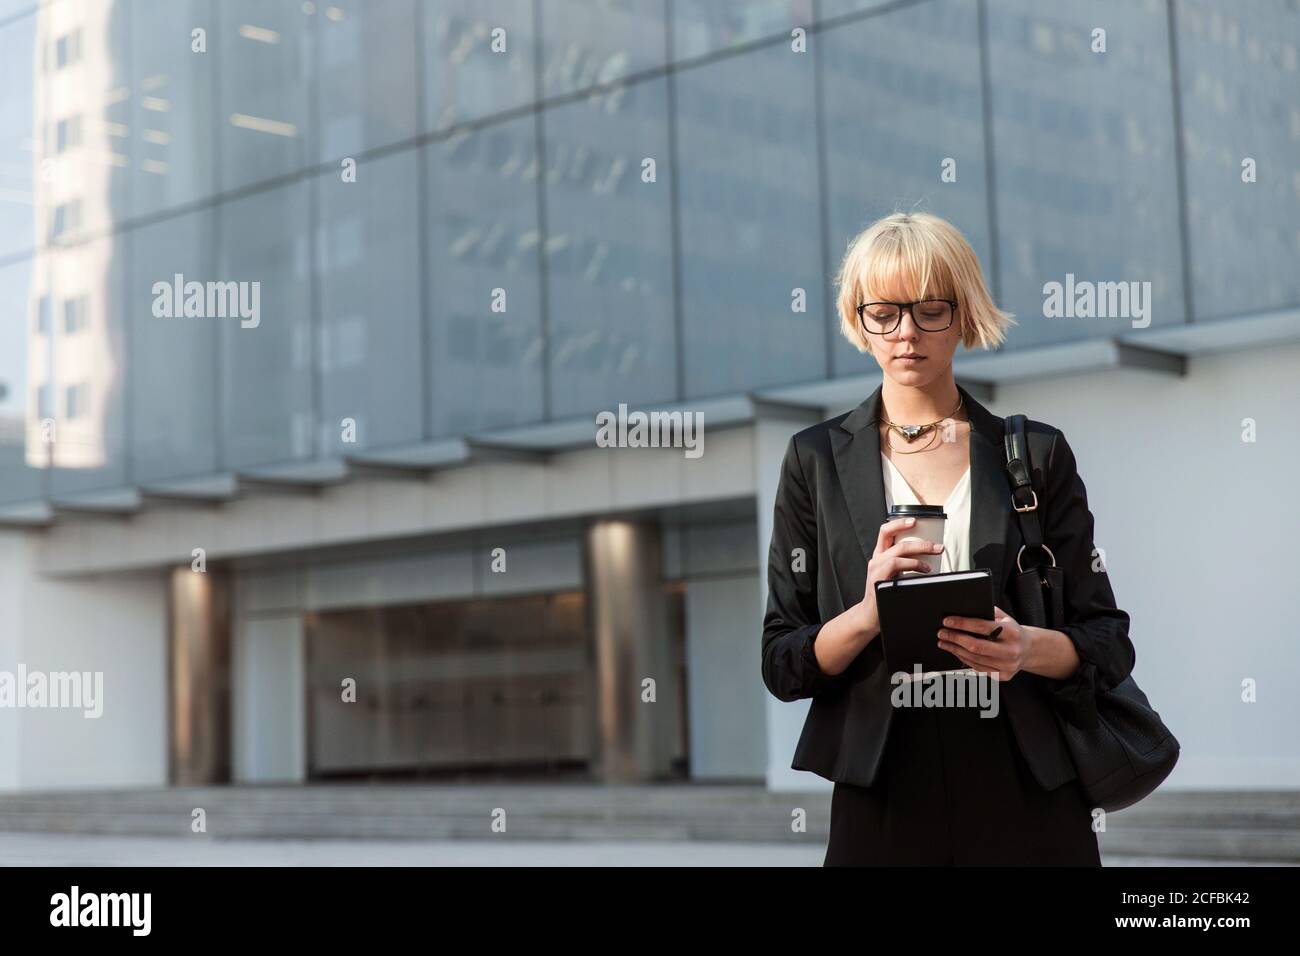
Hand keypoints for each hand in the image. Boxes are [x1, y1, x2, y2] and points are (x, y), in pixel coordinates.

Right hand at [854, 516, 944, 640]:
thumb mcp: (893, 575)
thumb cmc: (884, 595)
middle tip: (937, 546)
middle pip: (896, 540)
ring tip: (933, 559)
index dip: (899, 523)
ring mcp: (876, 568)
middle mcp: (876, 559)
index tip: (915, 520)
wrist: (869, 615)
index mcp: (880, 555)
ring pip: (898, 551)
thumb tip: (930, 558)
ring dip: (919, 553)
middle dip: (920, 541)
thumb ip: (905, 564)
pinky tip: (924, 571)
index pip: (885, 532)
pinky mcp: (878, 579)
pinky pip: (896, 565)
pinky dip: (913, 565)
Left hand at [936, 605, 1028, 680]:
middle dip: (955, 638)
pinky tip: (955, 651)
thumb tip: (963, 609)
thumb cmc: (1012, 631)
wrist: (1029, 650)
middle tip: (941, 633)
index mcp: (1012, 632)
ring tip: (944, 642)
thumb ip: (987, 612)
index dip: (962, 624)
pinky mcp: (1003, 676)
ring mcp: (1008, 666)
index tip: (947, 621)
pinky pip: (978, 668)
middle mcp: (1011, 651)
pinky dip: (963, 659)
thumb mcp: (1005, 617)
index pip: (982, 627)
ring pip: (974, 659)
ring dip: (955, 650)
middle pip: (976, 646)